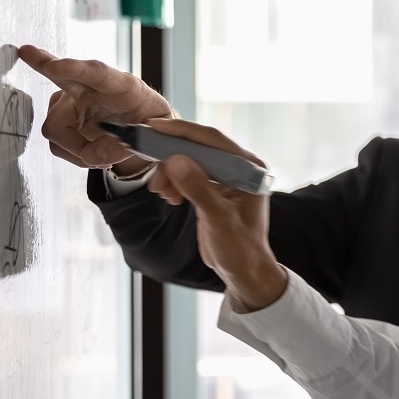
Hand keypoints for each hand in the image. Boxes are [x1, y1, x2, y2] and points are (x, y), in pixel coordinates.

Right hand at [16, 44, 174, 171]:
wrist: (141, 129)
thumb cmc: (147, 123)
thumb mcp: (152, 136)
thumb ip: (127, 145)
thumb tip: (90, 156)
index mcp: (122, 87)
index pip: (98, 74)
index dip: (74, 70)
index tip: (54, 66)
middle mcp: (91, 88)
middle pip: (61, 75)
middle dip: (41, 62)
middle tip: (23, 51)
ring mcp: (71, 101)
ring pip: (56, 128)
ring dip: (78, 149)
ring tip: (103, 150)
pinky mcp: (58, 117)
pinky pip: (56, 144)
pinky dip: (74, 153)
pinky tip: (91, 147)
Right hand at [144, 118, 287, 308]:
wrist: (244, 272)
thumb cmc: (240, 248)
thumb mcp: (218, 219)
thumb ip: (198, 189)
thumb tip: (175, 160)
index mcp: (250, 169)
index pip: (214, 140)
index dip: (183, 131)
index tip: (154, 127)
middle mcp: (241, 168)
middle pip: (200, 148)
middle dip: (172, 155)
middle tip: (148, 162)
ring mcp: (228, 178)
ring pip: (191, 162)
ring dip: (171, 172)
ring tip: (159, 191)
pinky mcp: (215, 189)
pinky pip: (189, 175)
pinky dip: (175, 182)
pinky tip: (168, 196)